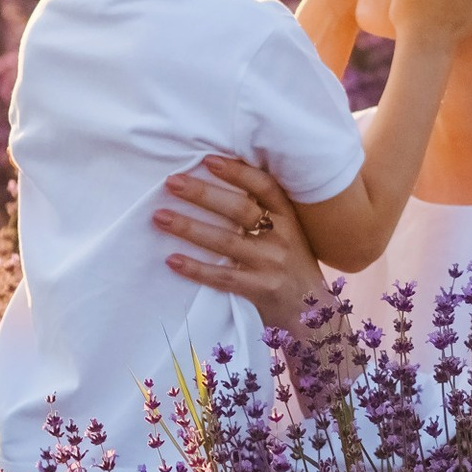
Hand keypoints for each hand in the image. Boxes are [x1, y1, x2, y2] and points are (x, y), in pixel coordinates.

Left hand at [155, 156, 340, 336]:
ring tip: (160, 217)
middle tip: (172, 182)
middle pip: (240, 210)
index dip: (238, 172)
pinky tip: (172, 260)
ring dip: (190, 228)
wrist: (312, 312)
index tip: (208, 159)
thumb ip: (264, 211)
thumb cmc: (291, 264)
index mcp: (289, 217)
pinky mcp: (261, 290)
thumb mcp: (288, 232)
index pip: (265, 187)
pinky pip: (223, 278)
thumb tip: (221, 179)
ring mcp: (272, 265)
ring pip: (227, 242)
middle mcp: (283, 238)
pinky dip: (196, 269)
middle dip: (203, 194)